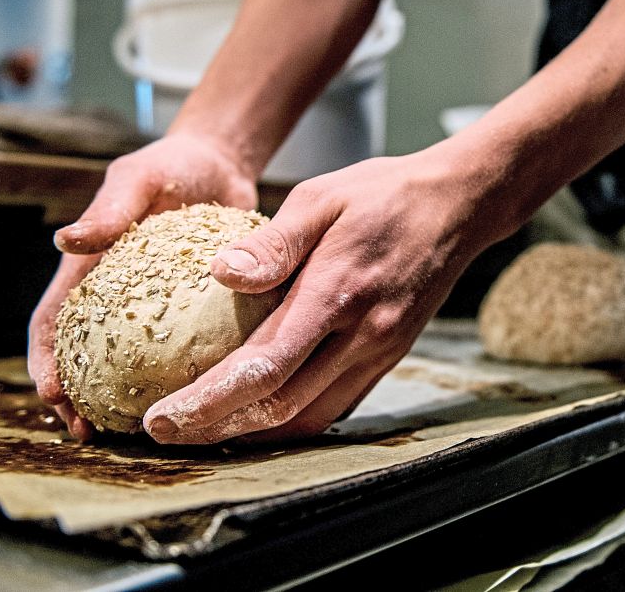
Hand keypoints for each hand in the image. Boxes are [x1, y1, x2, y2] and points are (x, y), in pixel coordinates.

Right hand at [27, 133, 259, 439]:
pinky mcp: (193, 310)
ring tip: (134, 431)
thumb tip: (64, 240)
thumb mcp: (138, 178)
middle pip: (84, 355)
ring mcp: (152, 305)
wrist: (222, 162)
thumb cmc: (172, 164)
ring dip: (123, 397)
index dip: (45, 361)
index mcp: (87, 268)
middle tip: (87, 431)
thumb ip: (109, 208)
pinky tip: (192, 400)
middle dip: (77, 396)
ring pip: (131, 362)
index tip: (52, 395)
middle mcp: (115, 293)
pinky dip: (176, 377)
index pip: (53, 322)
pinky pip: (181, 350)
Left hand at [142, 148, 500, 443]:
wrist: (461, 204)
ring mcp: (380, 351)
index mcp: (337, 293)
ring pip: (310, 417)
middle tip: (165, 430)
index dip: (209, 401)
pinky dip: (293, 419)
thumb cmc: (387, 193)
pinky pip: (337, 405)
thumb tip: (220, 273)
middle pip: (281, 406)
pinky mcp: (390, 355)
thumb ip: (272, 242)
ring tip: (205, 429)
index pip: (264, 367)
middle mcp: (362, 335)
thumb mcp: (322, 197)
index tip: (163, 417)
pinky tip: (262, 412)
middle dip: (217, 428)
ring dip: (254, 431)